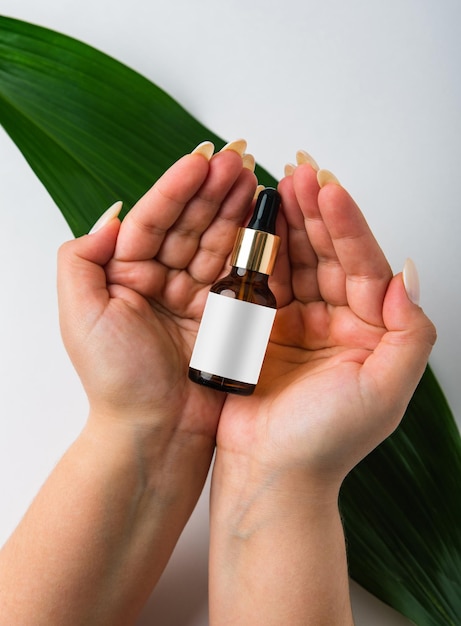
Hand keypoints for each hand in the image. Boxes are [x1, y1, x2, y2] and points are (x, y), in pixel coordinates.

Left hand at [58, 142, 256, 438]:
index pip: (153, 220)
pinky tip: (263, 219)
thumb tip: (113, 214)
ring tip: (254, 179)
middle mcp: (159, 282)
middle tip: (239, 160)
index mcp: (124, 275)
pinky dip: (250, 246)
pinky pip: (237, 274)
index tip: (202, 161)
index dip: (176, 188)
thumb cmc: (116, 380)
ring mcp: (193, 298)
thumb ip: (82, 257)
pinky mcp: (222, 317)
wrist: (155, 433)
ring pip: (216, 243)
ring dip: (234, 210)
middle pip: (189, 225)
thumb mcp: (79, 314)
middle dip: (213, 191)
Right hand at [216, 160, 435, 491]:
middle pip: (328, 255)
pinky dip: (258, 252)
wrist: (270, 473)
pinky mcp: (260, 329)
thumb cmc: (327, 441)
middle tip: (300, 172)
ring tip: (277, 185)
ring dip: (286, 223)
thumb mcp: (387, 391)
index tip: (330, 190)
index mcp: (370, 332)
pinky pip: (261, 282)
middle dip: (316, 212)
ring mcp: (296, 323)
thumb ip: (411, 333)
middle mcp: (335, 322)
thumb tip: (406, 277)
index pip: (363, 266)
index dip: (348, 226)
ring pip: (294, 261)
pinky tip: (254, 223)